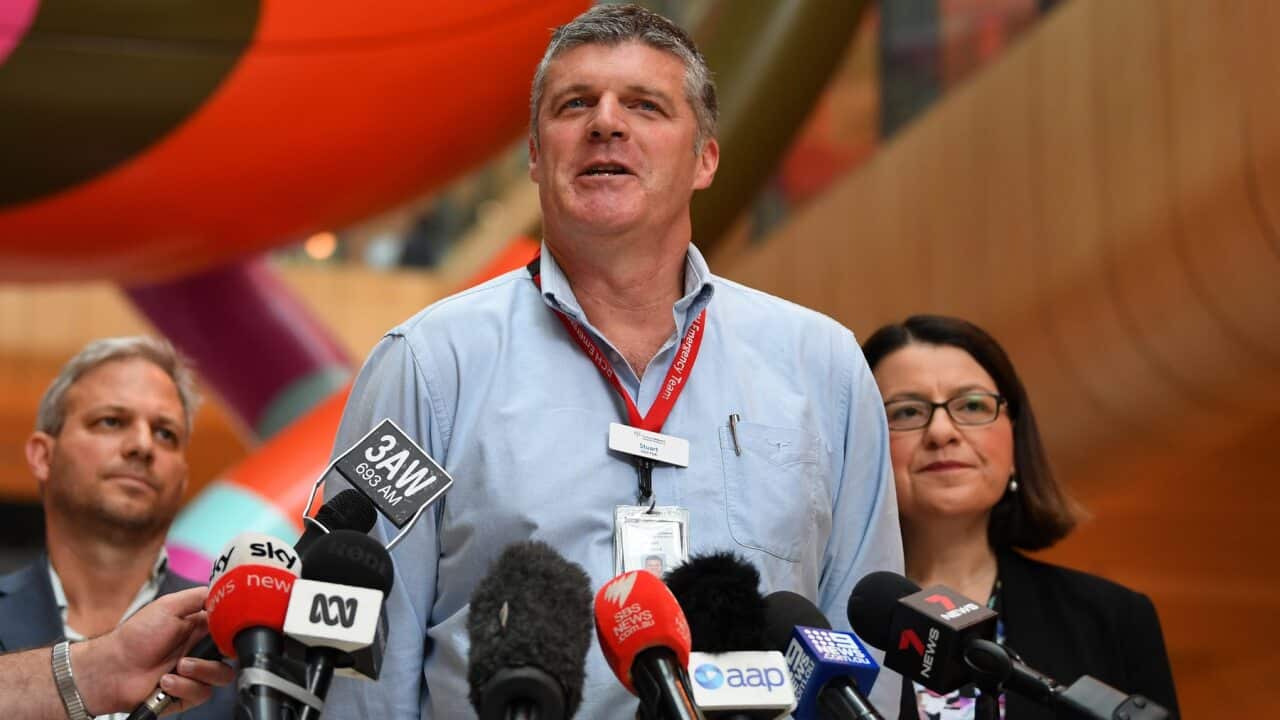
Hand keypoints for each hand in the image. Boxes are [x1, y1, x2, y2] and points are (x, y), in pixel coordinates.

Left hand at [73, 587, 233, 714]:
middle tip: (195, 651)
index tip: (228, 630)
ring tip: (179, 667)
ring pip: (221, 676)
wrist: (111, 669)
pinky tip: (165, 682)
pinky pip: (203, 693)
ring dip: (201, 671)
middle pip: (231, 654)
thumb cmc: (134, 636)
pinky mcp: (187, 694)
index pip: (230, 628)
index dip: (233, 630)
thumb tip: (226, 592)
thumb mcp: (168, 606)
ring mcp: (195, 673)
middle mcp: (200, 650)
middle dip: (217, 654)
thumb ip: (199, 596)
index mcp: (200, 628)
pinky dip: (185, 687)